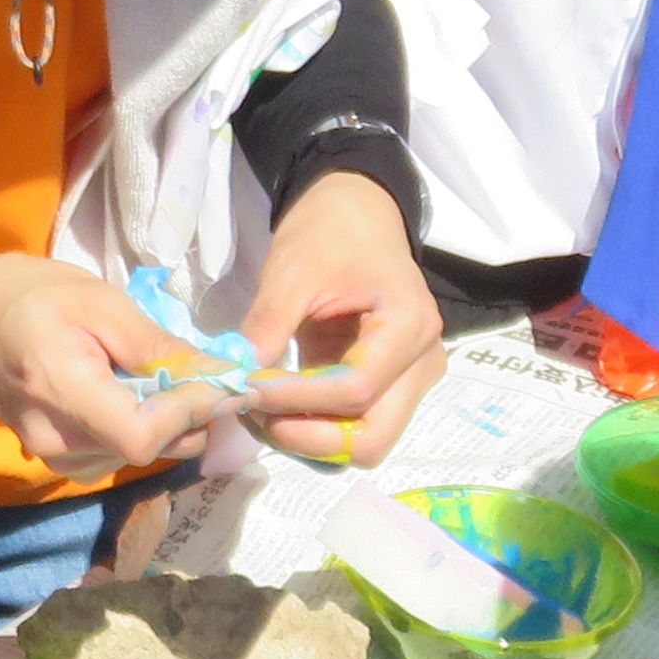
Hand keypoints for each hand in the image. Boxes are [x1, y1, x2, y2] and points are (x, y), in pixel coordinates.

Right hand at [0, 252, 229, 478]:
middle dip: (189, 416)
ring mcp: (54, 455)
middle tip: (206, 375)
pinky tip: (135, 393)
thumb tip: (215, 374)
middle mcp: (56, 439)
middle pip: (147, 450)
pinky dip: (142, 427)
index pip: (142, 436)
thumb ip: (153, 343)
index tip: (225, 383)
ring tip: (164, 377)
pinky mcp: (58, 458)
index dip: (192, 414)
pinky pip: (117, 452)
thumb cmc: (23, 296)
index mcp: (60, 390)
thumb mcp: (95, 299)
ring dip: (167, 422)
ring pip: (137, 454)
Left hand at [230, 171, 447, 469]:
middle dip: (307, 436)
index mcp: (408, 325)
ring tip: (258, 408)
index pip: (355, 389)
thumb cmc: (330, 233)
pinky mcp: (388, 388)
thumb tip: (237, 377)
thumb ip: (269, 323)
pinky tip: (274, 406)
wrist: (355, 216)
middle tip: (254, 413)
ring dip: (307, 437)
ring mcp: (409, 381)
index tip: (245, 388)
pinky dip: (312, 427)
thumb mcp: (292, 269)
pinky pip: (352, 427)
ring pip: (362, 441)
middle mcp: (421, 363)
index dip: (295, 399)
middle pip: (372, 438)